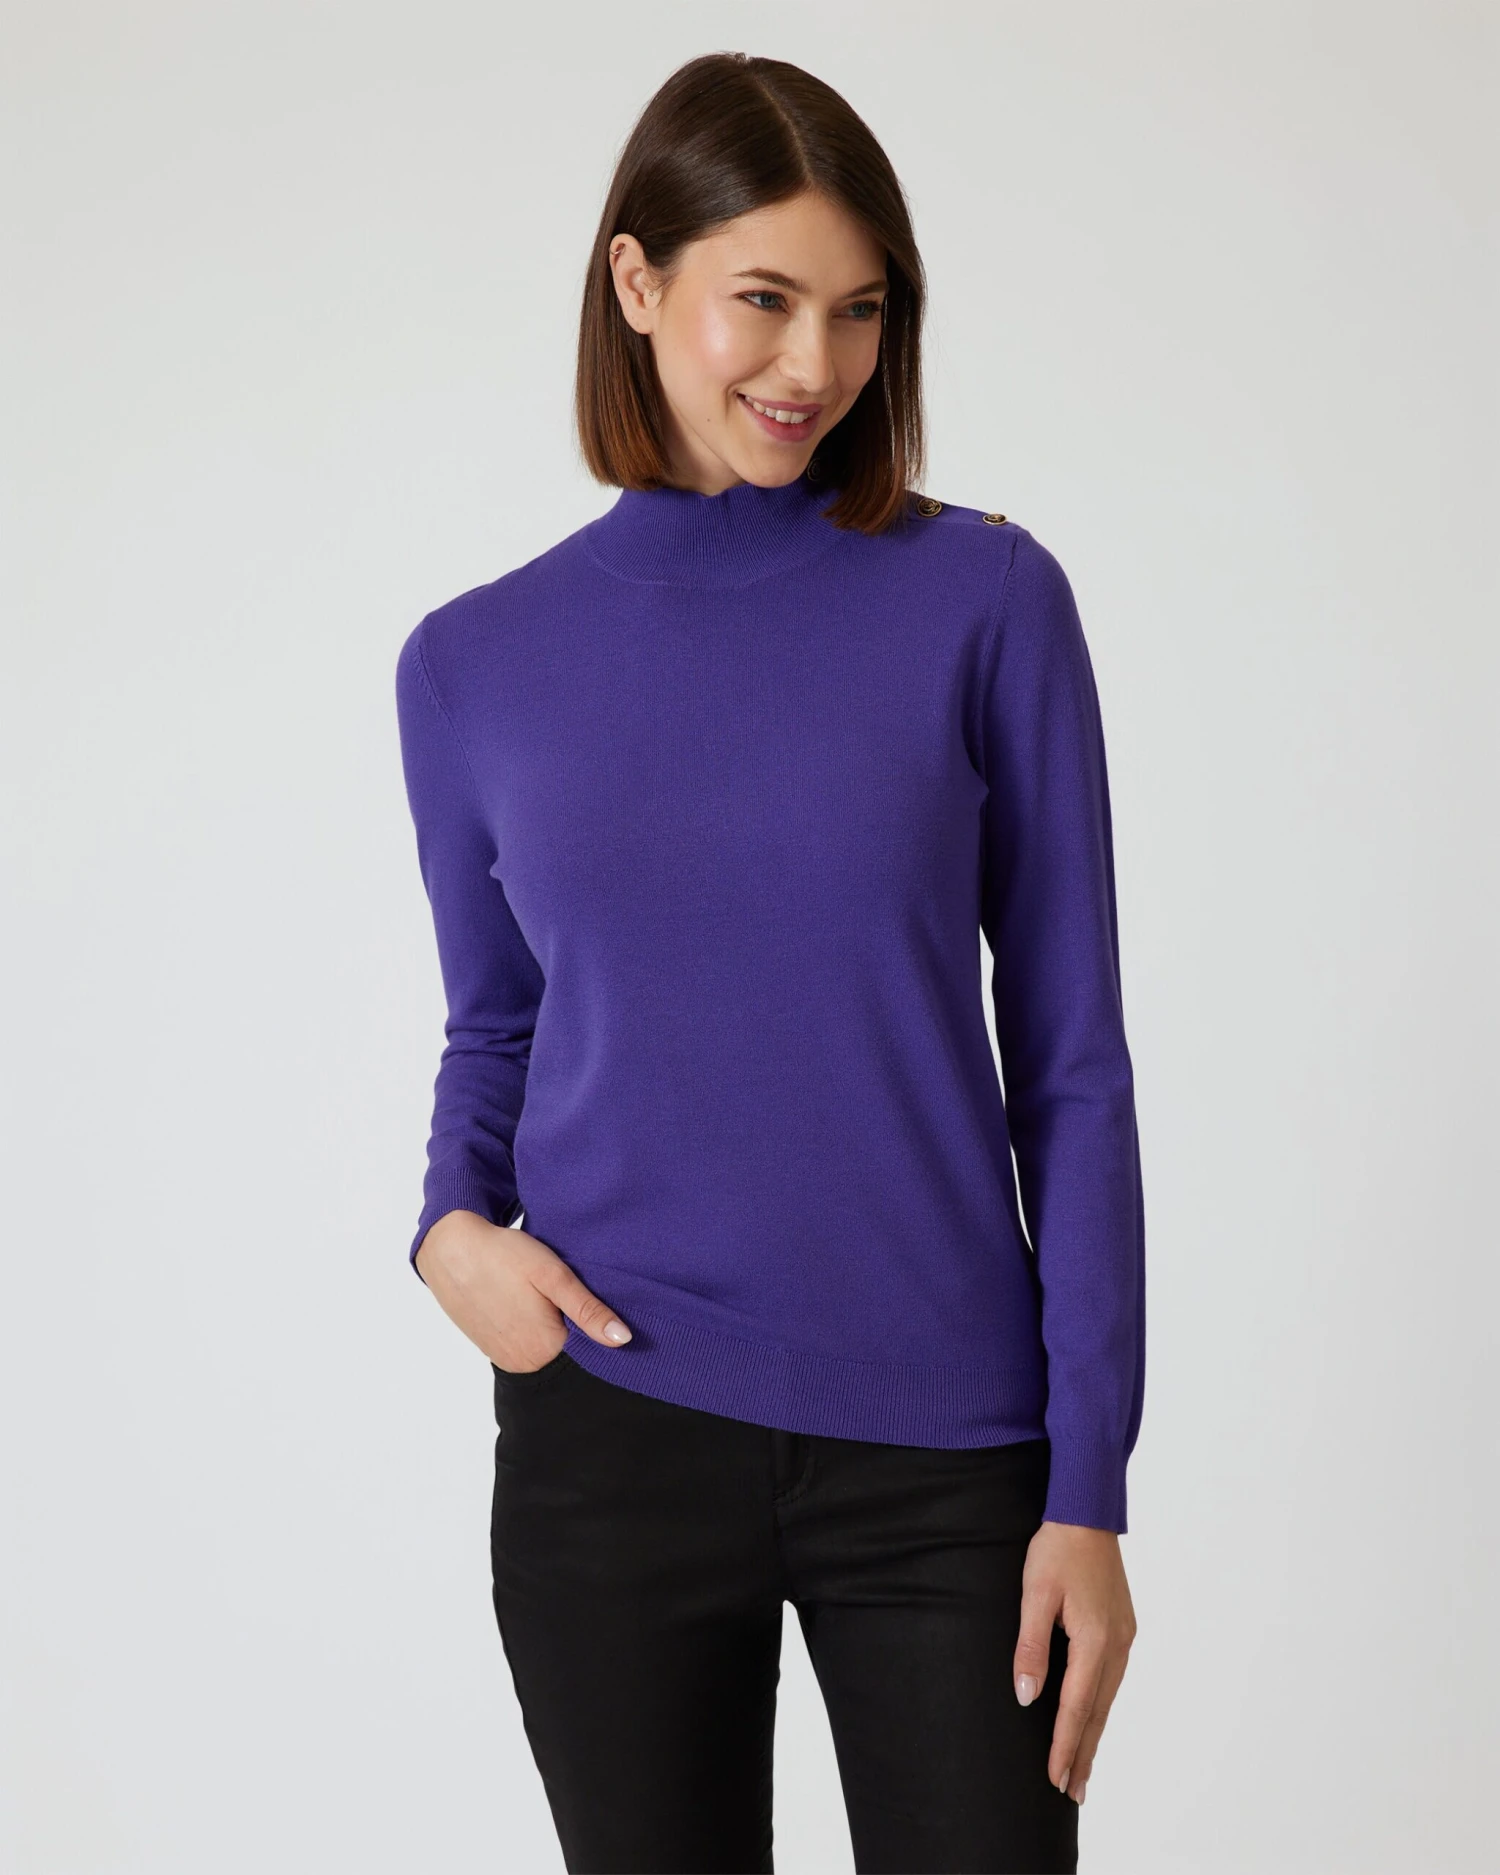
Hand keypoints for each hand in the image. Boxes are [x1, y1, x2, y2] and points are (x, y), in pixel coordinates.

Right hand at [414, 1209, 632, 1372]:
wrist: (449, 1248)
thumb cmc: (503, 1255)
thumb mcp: (553, 1275)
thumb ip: (588, 1310)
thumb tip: (623, 1340)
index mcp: (544, 1349)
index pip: (589, 1351)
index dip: (597, 1327)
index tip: (595, 1303)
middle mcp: (522, 1363)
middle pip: (564, 1352)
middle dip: (573, 1330)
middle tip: (564, 1295)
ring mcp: (502, 1358)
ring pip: (542, 1349)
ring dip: (549, 1329)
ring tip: (543, 1298)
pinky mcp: (489, 1347)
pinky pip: (520, 1345)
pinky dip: (528, 1329)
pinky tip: (525, 1304)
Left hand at [1013, 1520, 1136, 1805]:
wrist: (1087, 1513)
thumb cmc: (1057, 1549)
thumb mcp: (1034, 1593)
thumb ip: (1030, 1646)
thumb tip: (1028, 1697)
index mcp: (1096, 1640)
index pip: (1076, 1707)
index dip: (1064, 1745)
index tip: (1055, 1779)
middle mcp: (1117, 1645)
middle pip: (1097, 1713)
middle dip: (1083, 1754)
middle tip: (1071, 1794)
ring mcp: (1124, 1638)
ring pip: (1107, 1699)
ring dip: (1092, 1735)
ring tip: (1080, 1770)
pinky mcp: (1123, 1629)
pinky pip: (1111, 1681)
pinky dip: (1100, 1708)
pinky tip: (1092, 1720)